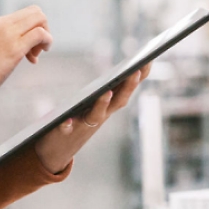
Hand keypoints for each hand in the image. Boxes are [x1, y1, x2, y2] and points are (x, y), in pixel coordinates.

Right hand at [0, 5, 52, 99]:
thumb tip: (9, 49)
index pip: (20, 16)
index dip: (27, 31)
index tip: (24, 51)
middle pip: (34, 11)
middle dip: (42, 28)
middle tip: (35, 51)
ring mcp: (6, 33)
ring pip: (40, 18)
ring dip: (45, 35)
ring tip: (35, 56)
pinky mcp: (14, 47)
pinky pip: (40, 34)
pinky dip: (47, 41)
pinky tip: (36, 58)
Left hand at [34, 63, 151, 173]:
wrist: (59, 149)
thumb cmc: (80, 119)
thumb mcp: (97, 102)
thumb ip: (109, 88)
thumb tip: (125, 67)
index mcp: (109, 105)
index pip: (127, 88)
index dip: (139, 75)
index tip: (149, 59)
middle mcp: (101, 115)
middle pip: (119, 101)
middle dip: (128, 86)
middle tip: (135, 71)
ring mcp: (85, 124)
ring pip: (97, 115)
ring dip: (103, 105)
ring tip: (107, 93)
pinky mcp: (65, 132)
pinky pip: (67, 129)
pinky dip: (68, 125)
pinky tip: (66, 121)